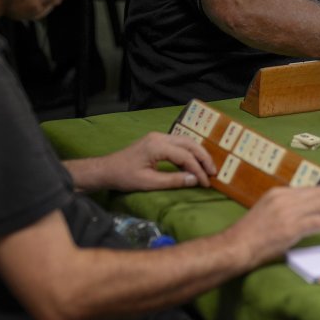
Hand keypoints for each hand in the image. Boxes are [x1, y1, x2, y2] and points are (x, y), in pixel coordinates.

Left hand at [94, 132, 215, 191]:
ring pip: (185, 141)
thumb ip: (173, 180)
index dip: (198, 170)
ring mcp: (158, 137)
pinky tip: (192, 165)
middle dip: (203, 157)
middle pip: (189, 143)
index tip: (206, 183)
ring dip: (197, 154)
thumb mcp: (149, 182)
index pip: (185, 156)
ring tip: (206, 168)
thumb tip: (195, 180)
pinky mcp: (156, 141)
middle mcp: (160, 137)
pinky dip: (188, 153)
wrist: (106, 169)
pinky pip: (178, 144)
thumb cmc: (124, 177)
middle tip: (213, 172)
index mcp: (157, 146)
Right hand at [229, 185, 319, 265]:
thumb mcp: (265, 213)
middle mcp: (284, 198)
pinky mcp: (291, 227)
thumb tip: (302, 212)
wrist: (236, 246)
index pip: (308, 189)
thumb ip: (282, 209)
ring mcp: (288, 212)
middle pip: (317, 194)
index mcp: (277, 193)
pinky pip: (318, 221)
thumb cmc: (249, 235)